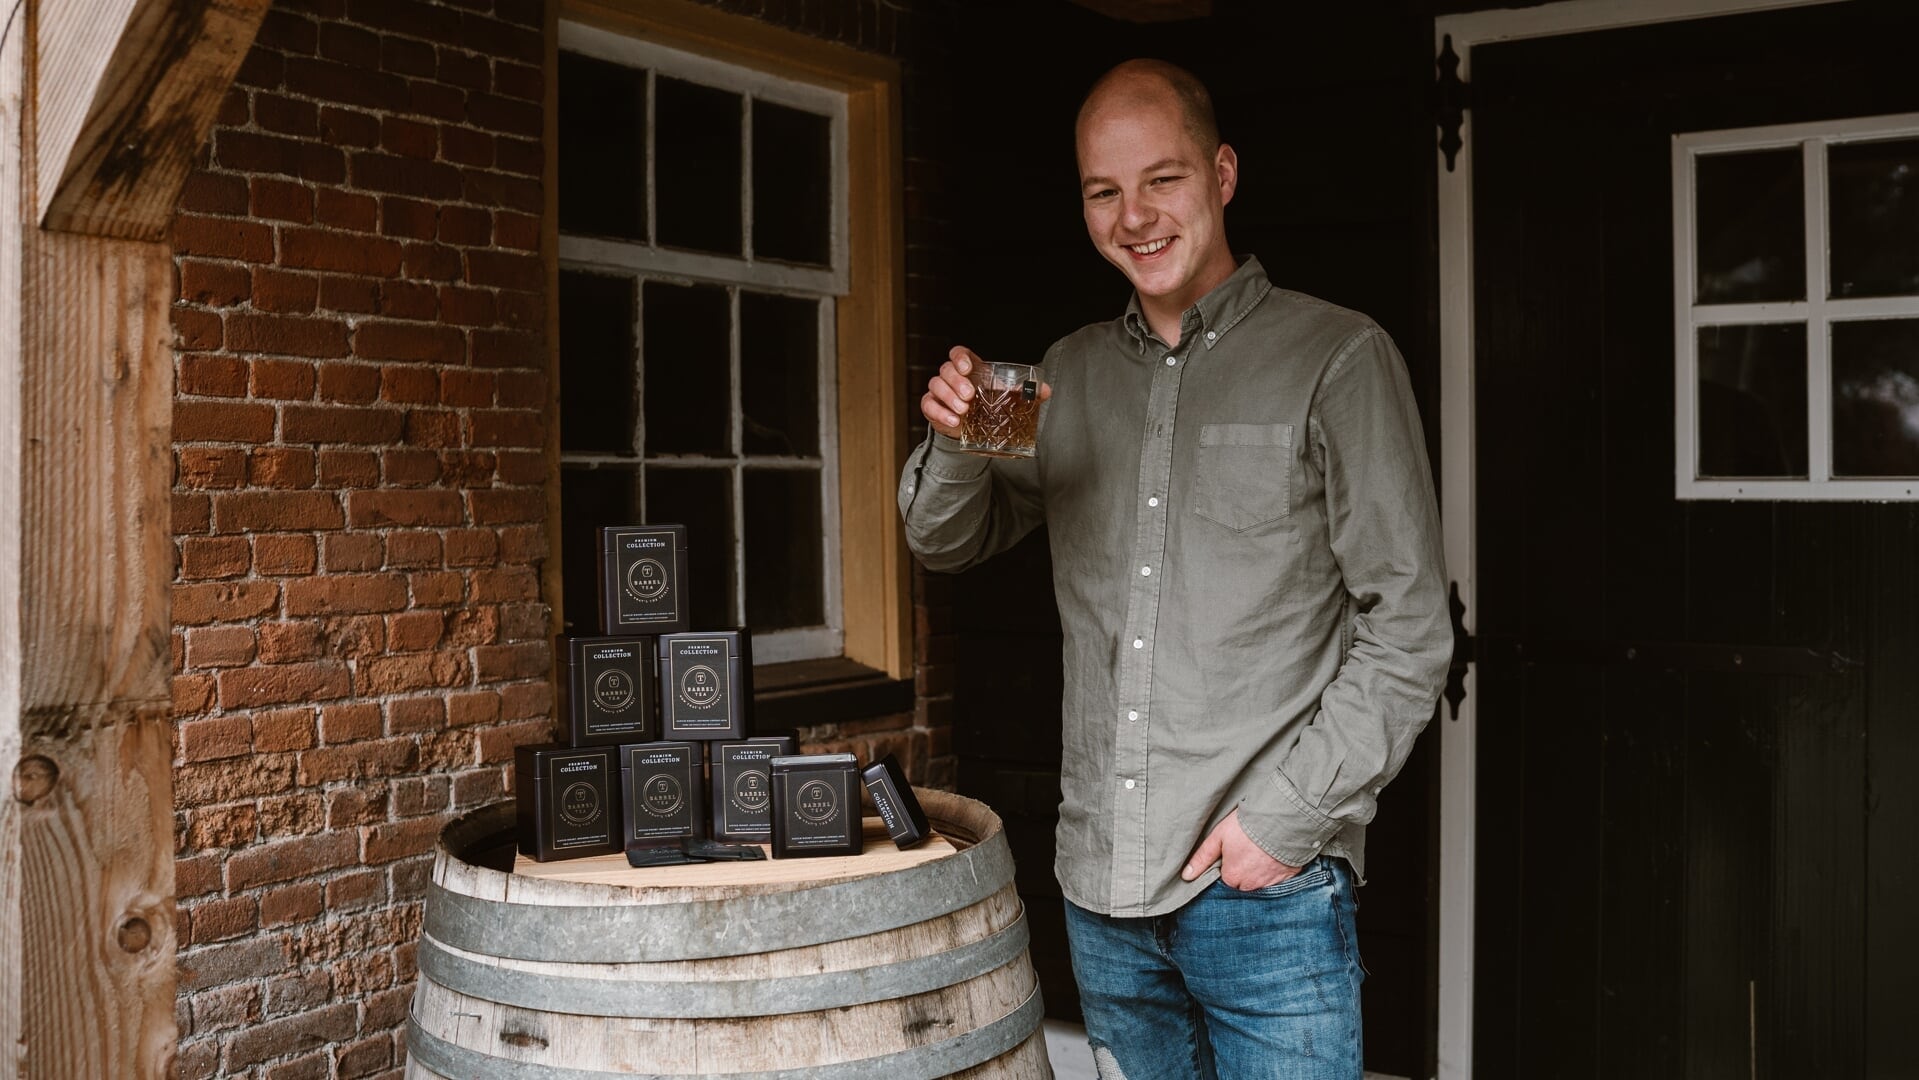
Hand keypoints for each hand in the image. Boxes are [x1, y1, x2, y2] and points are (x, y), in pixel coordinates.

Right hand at [920, 346, 1051, 437]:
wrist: (971, 428)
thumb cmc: (986, 405)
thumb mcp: (1003, 396)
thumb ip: (1022, 392)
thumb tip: (1046, 390)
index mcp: (968, 368)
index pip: (957, 353)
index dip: (959, 357)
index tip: (967, 367)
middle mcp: (951, 376)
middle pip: (946, 370)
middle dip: (957, 381)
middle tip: (970, 395)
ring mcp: (939, 391)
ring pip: (936, 385)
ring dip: (949, 397)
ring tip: (963, 410)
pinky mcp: (931, 407)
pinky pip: (928, 405)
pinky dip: (939, 412)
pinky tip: (953, 421)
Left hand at [1180, 808, 1301, 890]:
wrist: (1282, 819)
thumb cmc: (1247, 826)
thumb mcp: (1218, 837)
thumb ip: (1202, 858)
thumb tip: (1186, 876)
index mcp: (1232, 878)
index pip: (1226, 878)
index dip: (1229, 864)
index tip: (1234, 851)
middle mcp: (1251, 885)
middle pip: (1243, 883)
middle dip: (1244, 870)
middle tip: (1248, 849)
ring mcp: (1271, 883)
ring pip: (1260, 882)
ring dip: (1260, 871)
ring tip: (1261, 851)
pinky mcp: (1288, 878)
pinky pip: (1279, 879)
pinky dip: (1276, 870)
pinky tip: (1275, 856)